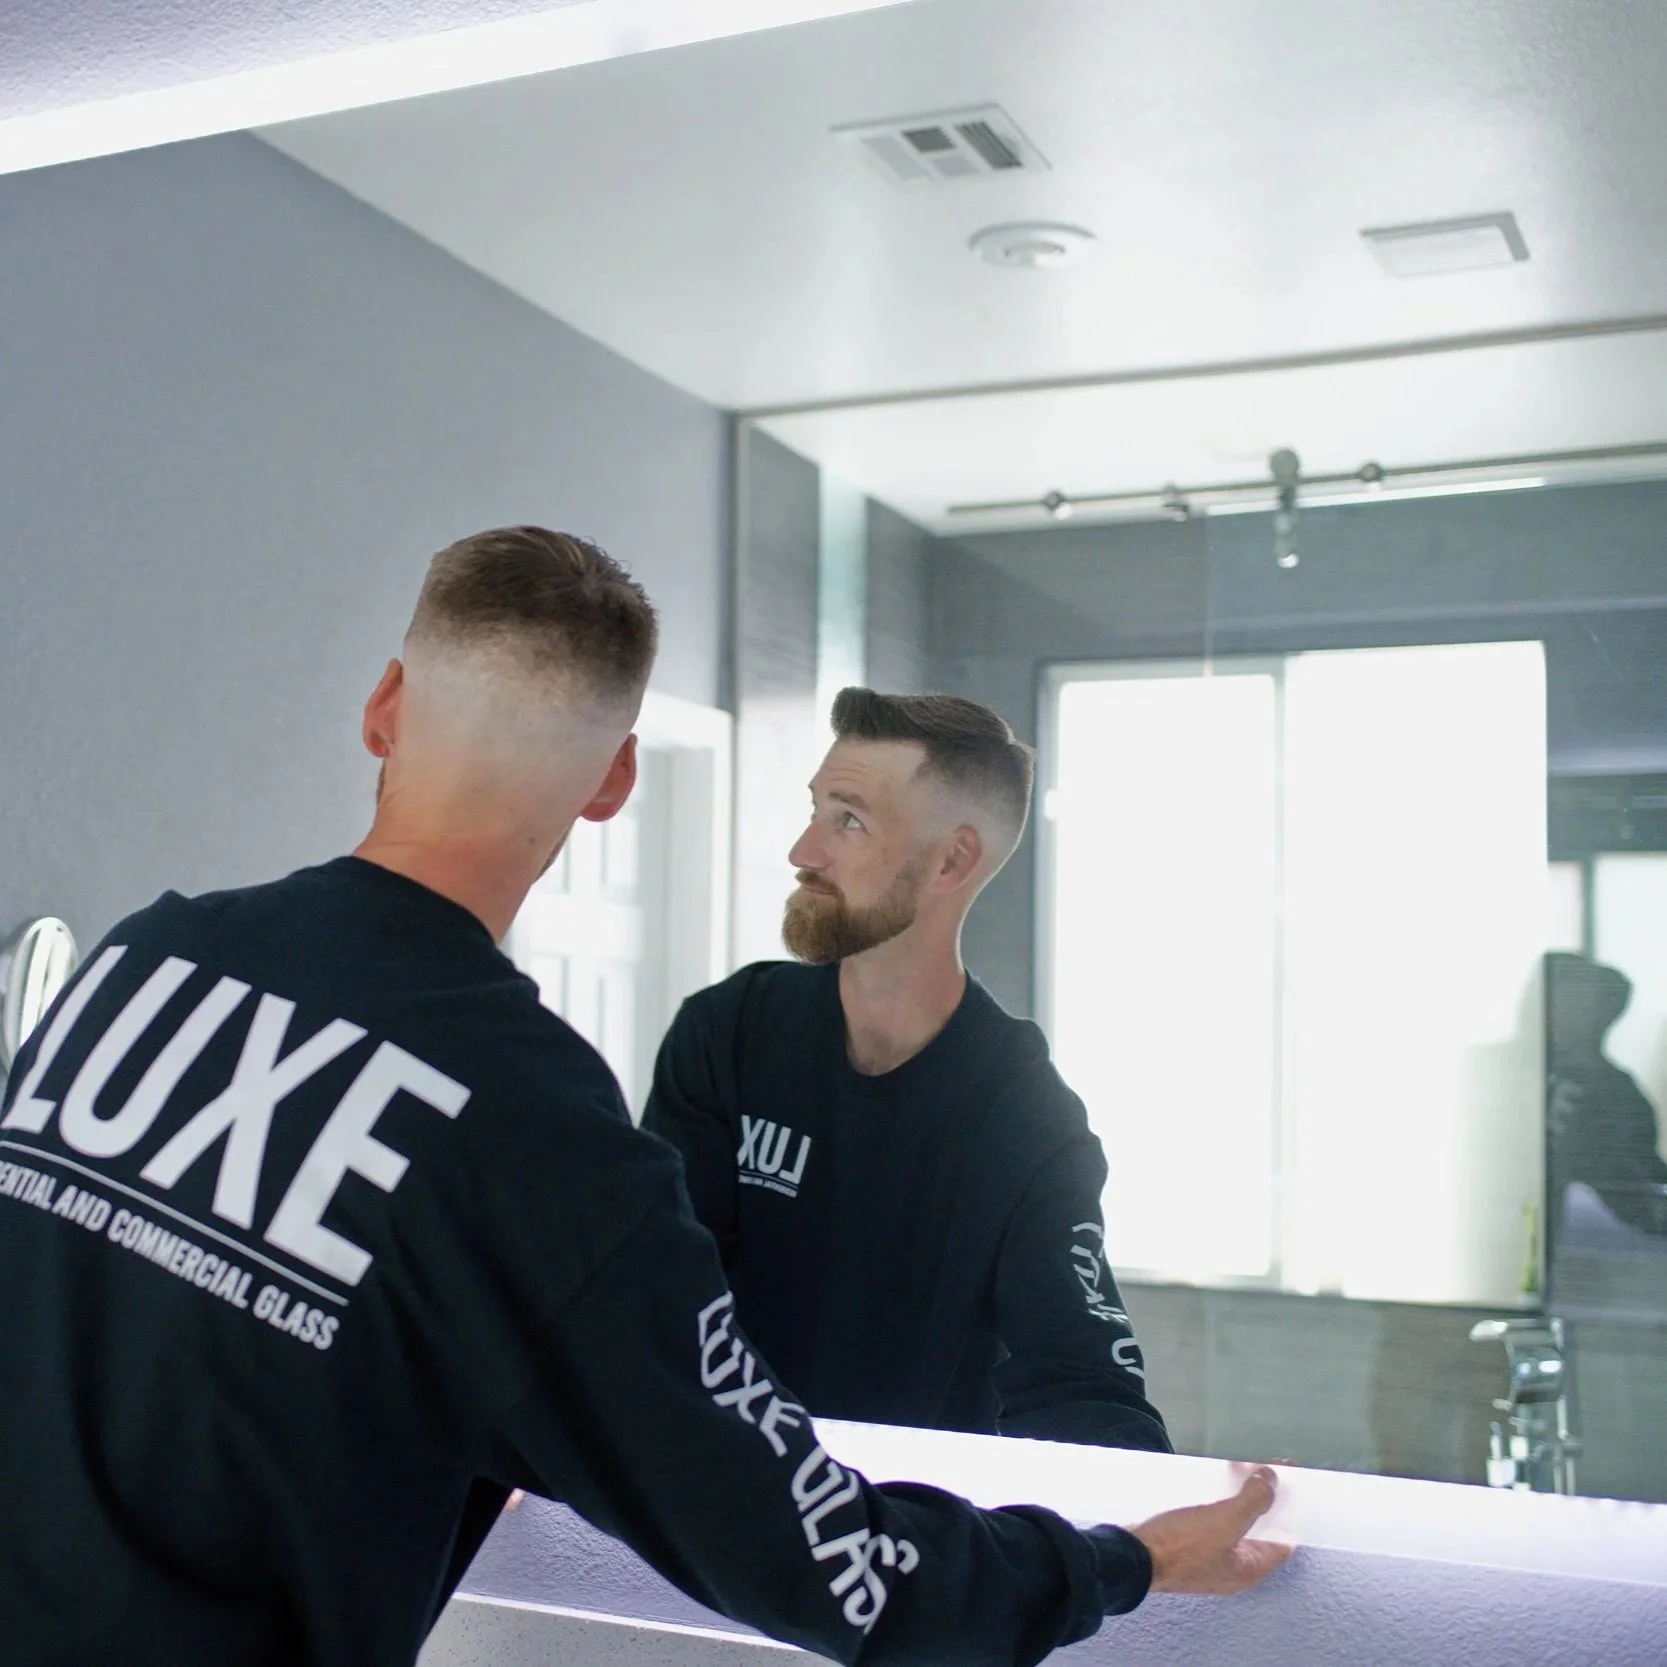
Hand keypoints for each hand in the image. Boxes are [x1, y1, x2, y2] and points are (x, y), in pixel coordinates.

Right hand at [1129, 1465, 1293, 1595]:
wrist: (1133, 1557)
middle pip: (1260, 1528)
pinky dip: (1218, 1501)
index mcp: (1250, 1568)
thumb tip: (1272, 1479)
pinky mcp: (1189, 1546)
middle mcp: (1234, 1567)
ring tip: (1234, 1465)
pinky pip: (1214, 1521)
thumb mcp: (1225, 1521)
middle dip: (1262, 1495)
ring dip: (1238, 1494)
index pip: (1285, 1538)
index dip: (1291, 1508)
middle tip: (1259, 1465)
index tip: (1292, 1479)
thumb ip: (1255, 1500)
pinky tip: (1210, 1481)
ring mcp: (1210, 1557)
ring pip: (1236, 1522)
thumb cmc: (1183, 1544)